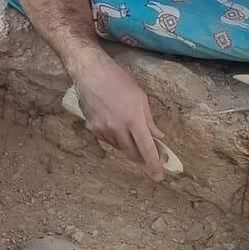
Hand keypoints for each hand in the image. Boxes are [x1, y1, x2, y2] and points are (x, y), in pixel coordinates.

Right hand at [70, 56, 168, 181]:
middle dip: (141, 157)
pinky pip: (107, 140)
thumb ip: (149, 121)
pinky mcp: (92, 128)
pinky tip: (114, 123)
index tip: (158, 177)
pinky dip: (115, 138)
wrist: (90, 73)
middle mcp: (117, 128)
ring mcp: (102, 130)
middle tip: (147, 154)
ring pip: (119, 147)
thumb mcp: (140, 98)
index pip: (146, 149)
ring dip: (127, 144)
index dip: (154, 165)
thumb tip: (158, 137)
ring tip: (127, 128)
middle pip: (132, 153)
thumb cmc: (118, 81)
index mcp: (133, 120)